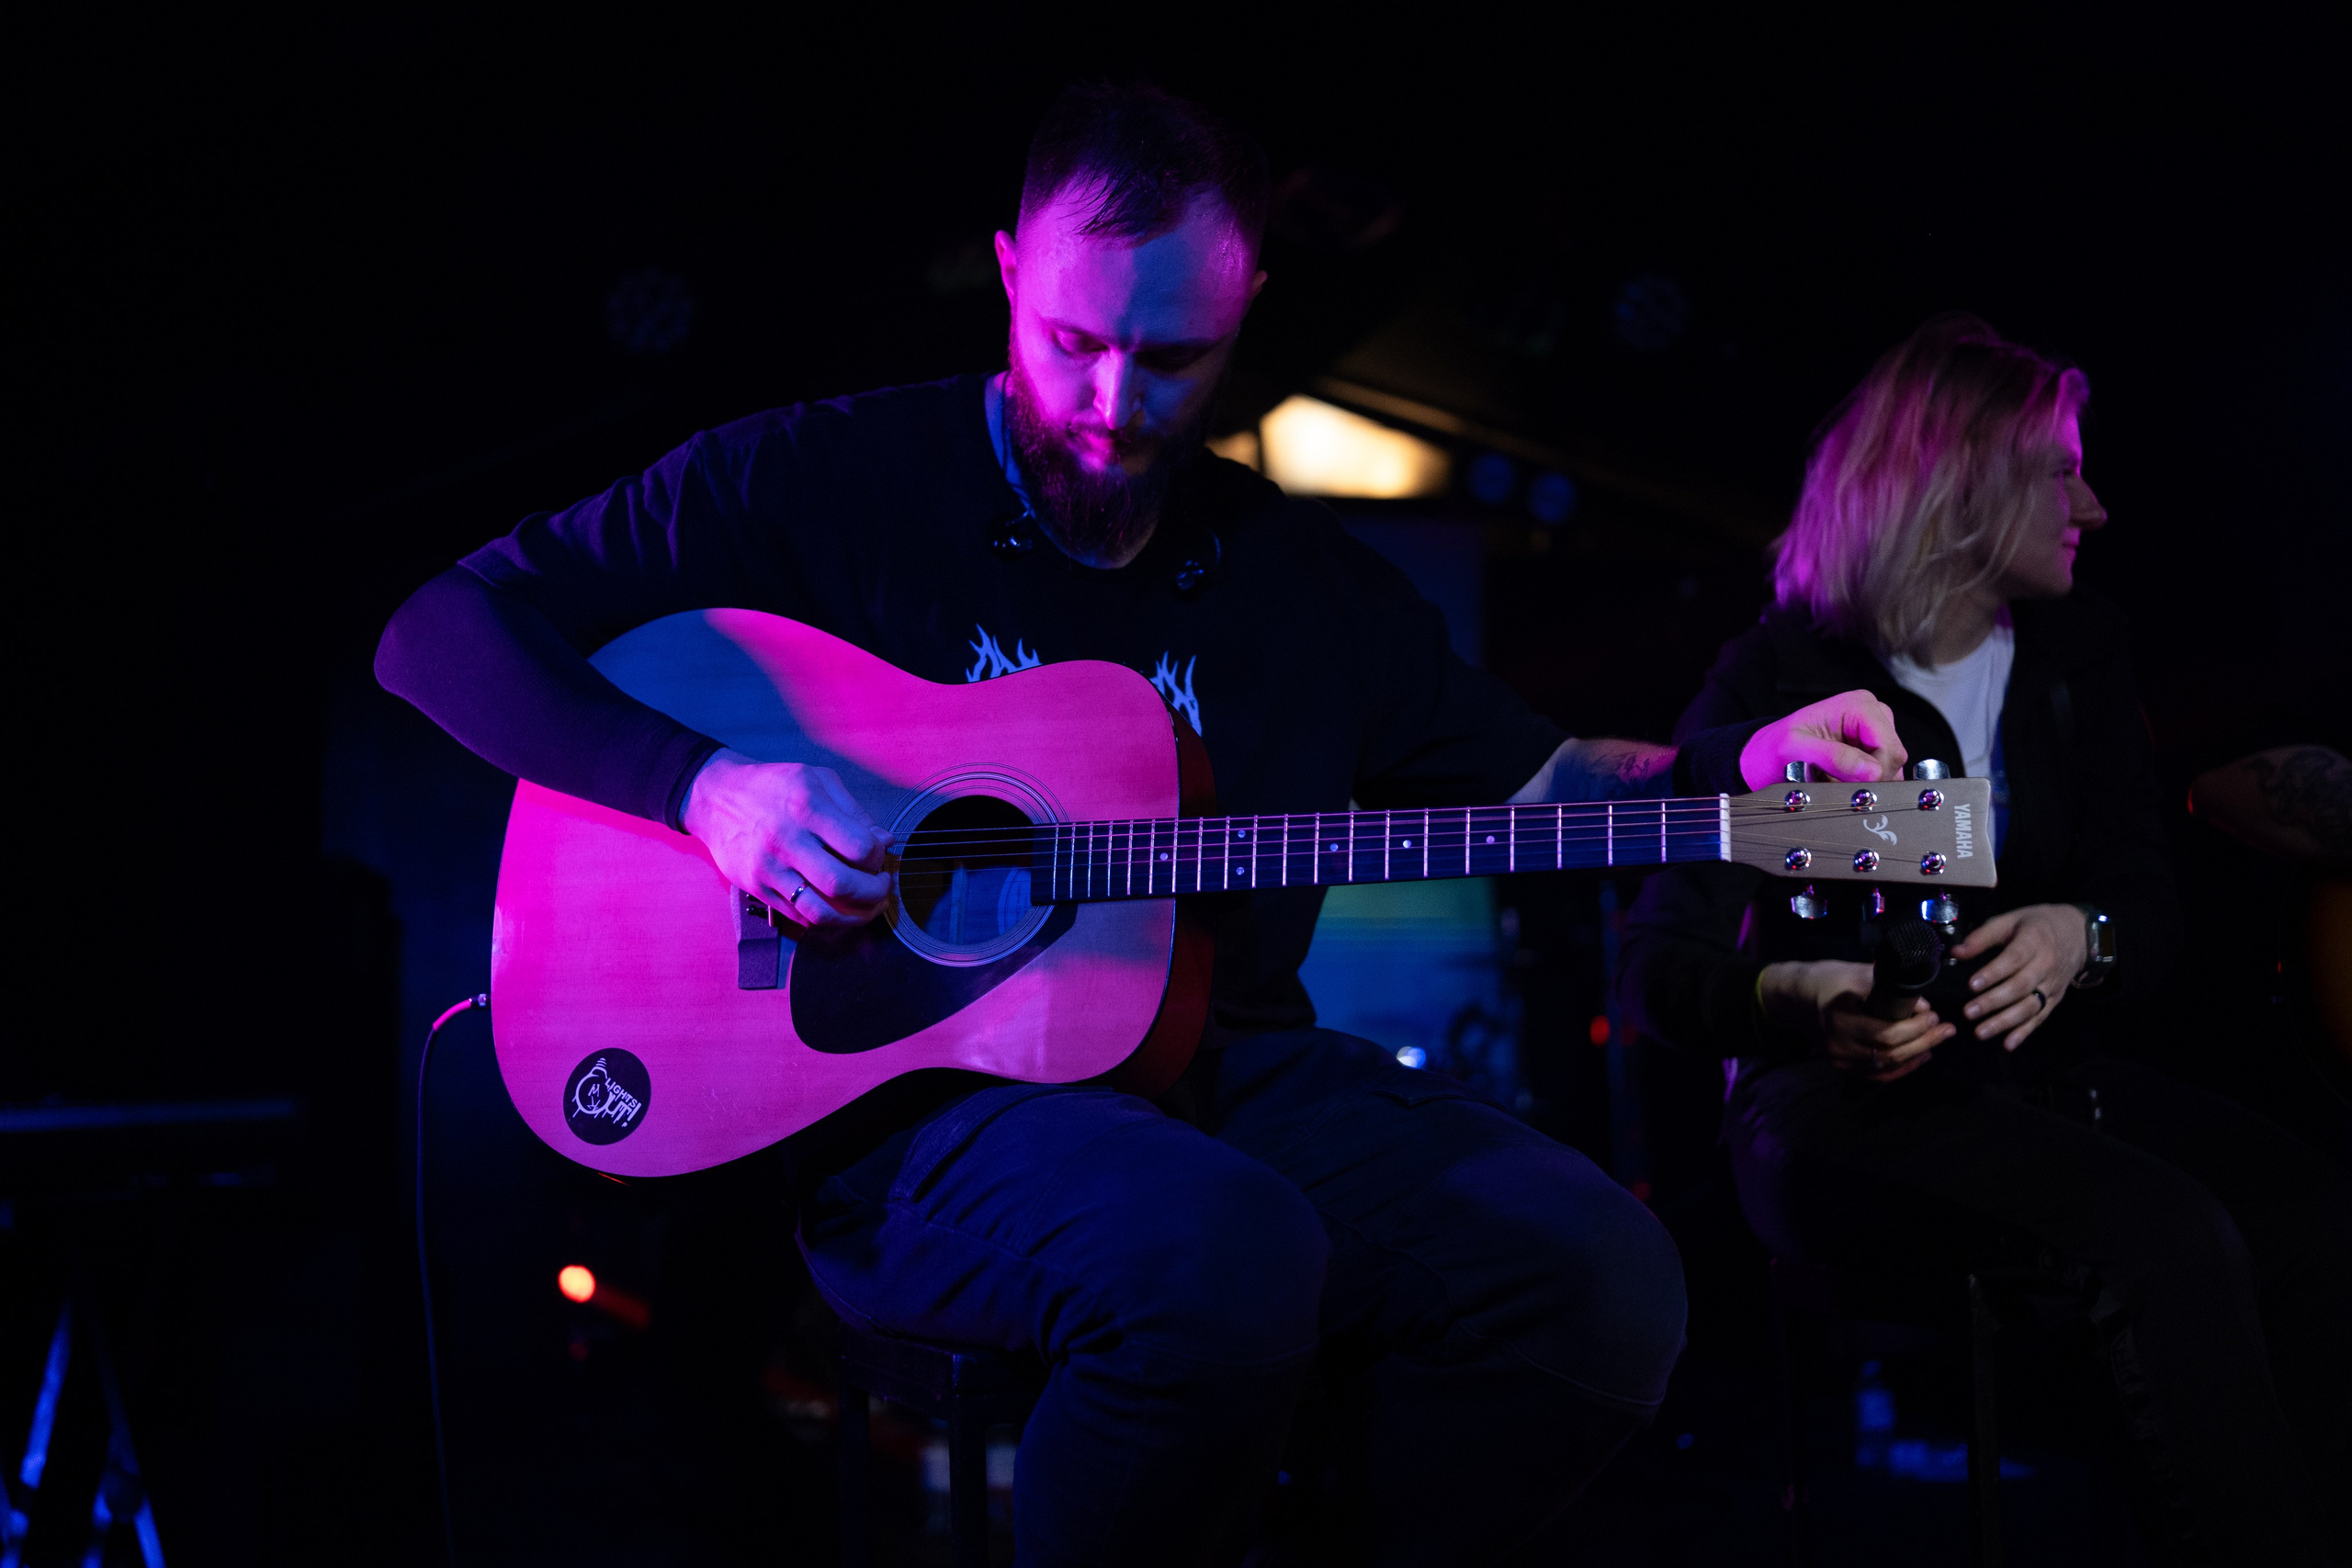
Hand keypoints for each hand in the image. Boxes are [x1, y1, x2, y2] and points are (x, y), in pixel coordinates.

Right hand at [681, 749, 892, 928]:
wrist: (714, 798)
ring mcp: (767, 868)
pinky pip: (798, 917)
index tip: (878, 855)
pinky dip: (825, 918)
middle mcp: (785, 839)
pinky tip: (837, 906)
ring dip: (854, 917)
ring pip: (820, 912)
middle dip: (874, 893)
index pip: (859, 847)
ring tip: (867, 907)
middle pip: (842, 884)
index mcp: (805, 805)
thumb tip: (886, 841)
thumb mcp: (817, 779)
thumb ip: (854, 811)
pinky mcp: (756, 888)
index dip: (878, 857)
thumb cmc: (772, 786)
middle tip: (882, 888)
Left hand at [1740, 690, 1907, 789]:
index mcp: (1859, 705)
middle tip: (1835, 783)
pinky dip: (1862, 785)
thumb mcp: (1795, 750)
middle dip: (1869, 778)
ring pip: (1890, 770)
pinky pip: (1881, 776)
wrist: (1764, 757)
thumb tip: (1871, 771)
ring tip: (1833, 780)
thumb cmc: (1774, 748)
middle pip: (1893, 758)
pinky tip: (1840, 782)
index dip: (1875, 772)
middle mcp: (1872, 715)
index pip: (1889, 747)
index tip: (1849, 786)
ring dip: (1864, 783)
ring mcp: (1873, 734)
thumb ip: (1834, 757)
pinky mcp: (1871, 752)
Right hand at [1759, 960, 1955, 1082]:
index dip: (1915, 1028)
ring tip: (1938, 1040)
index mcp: (1841, 1021)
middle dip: (1924, 1041)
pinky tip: (1920, 1057)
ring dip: (1918, 1055)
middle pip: (1891, 1053)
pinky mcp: (1844, 1067)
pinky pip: (1878, 1074)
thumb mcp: (1853, 972)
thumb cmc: (1826, 980)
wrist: (1795, 998)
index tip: (1933, 1014)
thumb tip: (1922, 1005)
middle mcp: (1840, 1047)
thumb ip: (1887, 987)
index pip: (1886, 1034)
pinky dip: (1902, 1068)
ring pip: (1887, 1066)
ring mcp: (1841, 1060)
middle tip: (1946, 1028)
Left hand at [1949, 904, 2087, 1051]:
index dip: (1994, 973)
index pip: (2014, 959)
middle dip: (1993, 1002)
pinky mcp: (2055, 998)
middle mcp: (2046, 965)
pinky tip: (2008, 1044)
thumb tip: (1956, 951)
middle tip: (1969, 1012)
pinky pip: (2040, 1017)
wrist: (2078, 934)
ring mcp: (2052, 985)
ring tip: (1980, 1032)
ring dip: (2005, 1022)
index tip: (1972, 985)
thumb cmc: (2036, 925)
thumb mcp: (2010, 920)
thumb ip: (1983, 936)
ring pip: (2030, 1006)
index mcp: (2034, 941)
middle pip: (2020, 987)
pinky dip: (2025, 1032)